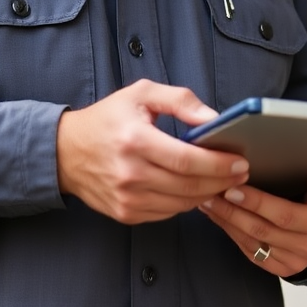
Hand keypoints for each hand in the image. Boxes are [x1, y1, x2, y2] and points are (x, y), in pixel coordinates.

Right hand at [56, 79, 248, 223]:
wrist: (65, 151)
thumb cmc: (108, 118)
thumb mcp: (142, 93)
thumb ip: (181, 101)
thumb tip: (214, 119)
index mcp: (135, 140)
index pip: (185, 159)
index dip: (218, 164)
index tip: (240, 161)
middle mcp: (129, 174)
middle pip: (188, 185)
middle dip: (221, 181)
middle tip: (241, 172)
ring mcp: (126, 198)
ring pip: (181, 203)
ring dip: (208, 194)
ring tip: (224, 180)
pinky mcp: (124, 213)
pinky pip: (167, 213)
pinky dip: (186, 203)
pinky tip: (197, 189)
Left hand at [199, 174, 306, 276]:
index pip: (284, 215)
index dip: (257, 203)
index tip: (233, 188)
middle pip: (263, 231)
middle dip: (233, 212)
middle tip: (212, 193)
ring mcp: (294, 262)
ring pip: (253, 243)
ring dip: (227, 223)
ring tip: (208, 202)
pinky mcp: (280, 269)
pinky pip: (251, 252)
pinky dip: (232, 234)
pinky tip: (219, 218)